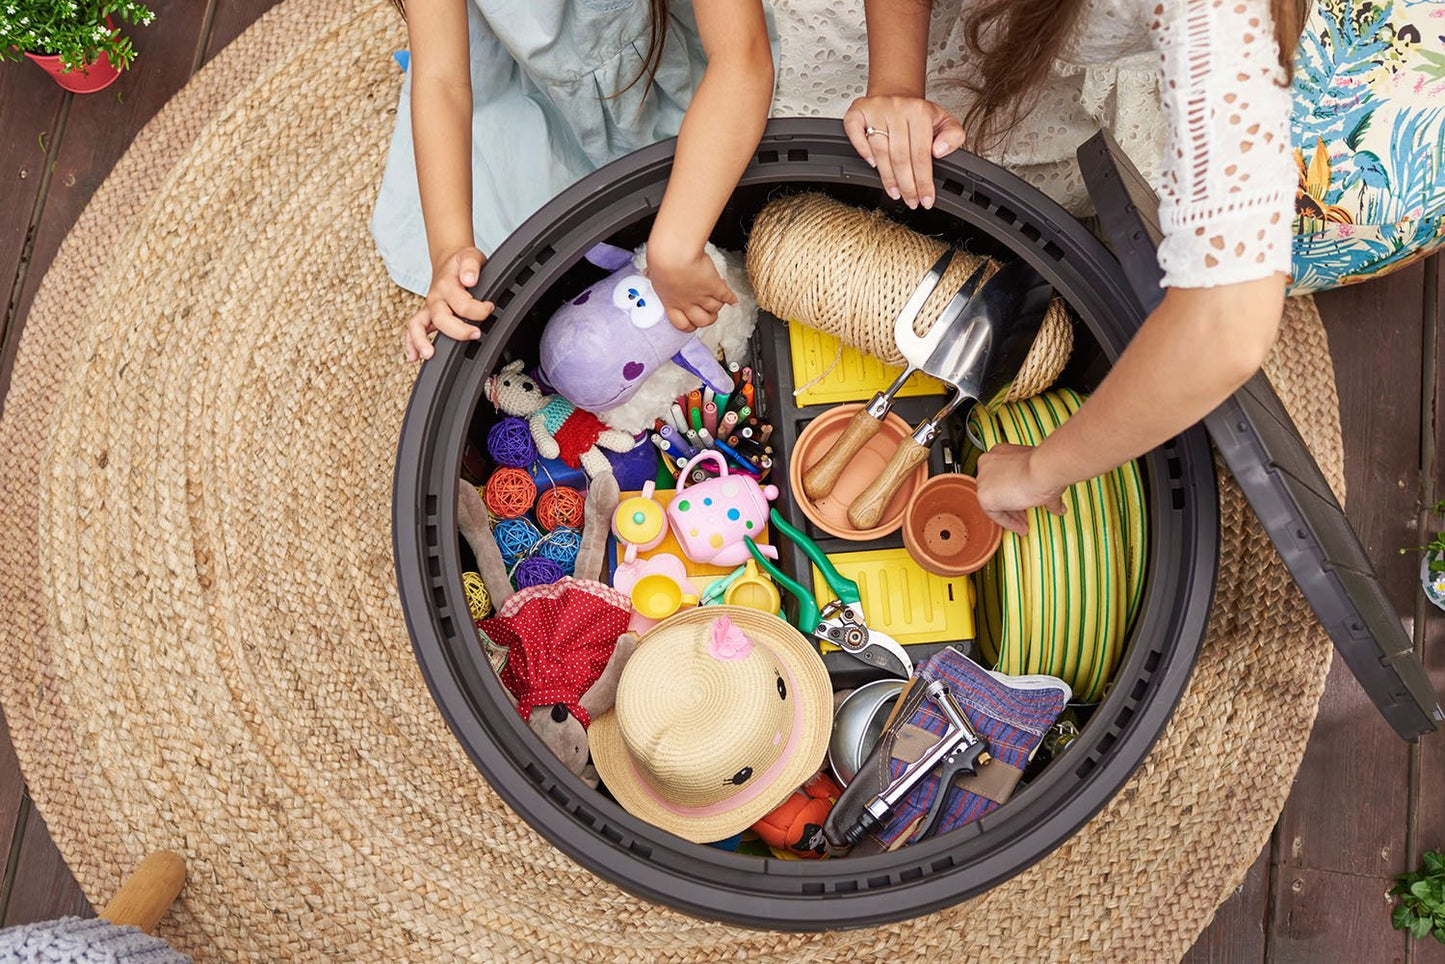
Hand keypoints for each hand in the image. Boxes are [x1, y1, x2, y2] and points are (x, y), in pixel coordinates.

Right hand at [404, 244, 493, 361]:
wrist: (449, 261)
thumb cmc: (460, 262)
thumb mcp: (470, 255)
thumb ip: (471, 265)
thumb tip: (469, 280)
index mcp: (446, 284)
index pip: (462, 304)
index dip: (479, 310)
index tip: (490, 308)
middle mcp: (435, 298)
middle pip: (440, 318)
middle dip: (458, 330)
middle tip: (476, 334)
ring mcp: (429, 307)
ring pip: (418, 325)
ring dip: (421, 340)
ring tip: (429, 354)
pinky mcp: (427, 315)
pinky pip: (413, 329)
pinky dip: (411, 343)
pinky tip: (413, 356)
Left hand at [646, 248, 737, 331]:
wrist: (673, 254)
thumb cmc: (661, 260)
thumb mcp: (653, 272)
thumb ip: (654, 277)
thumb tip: (648, 272)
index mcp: (671, 302)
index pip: (682, 324)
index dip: (689, 326)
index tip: (693, 323)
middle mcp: (687, 303)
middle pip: (702, 322)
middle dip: (707, 319)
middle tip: (709, 313)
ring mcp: (702, 296)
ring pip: (715, 309)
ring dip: (718, 305)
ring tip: (719, 299)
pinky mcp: (714, 286)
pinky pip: (726, 296)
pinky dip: (731, 299)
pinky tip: (733, 300)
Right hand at [843, 95, 965, 209]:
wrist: (896, 93)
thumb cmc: (918, 113)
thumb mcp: (944, 121)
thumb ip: (953, 136)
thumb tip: (939, 151)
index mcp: (920, 111)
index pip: (921, 153)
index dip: (923, 181)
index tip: (926, 198)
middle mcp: (897, 107)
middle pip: (900, 156)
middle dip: (907, 185)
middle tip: (911, 200)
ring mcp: (875, 109)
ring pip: (880, 151)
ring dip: (888, 177)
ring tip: (896, 192)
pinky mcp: (857, 111)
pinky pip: (855, 134)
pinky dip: (862, 151)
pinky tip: (873, 165)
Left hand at [975, 443, 1066, 535]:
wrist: (1043, 469)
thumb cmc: (1044, 466)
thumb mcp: (1041, 474)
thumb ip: (1041, 488)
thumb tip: (1057, 506)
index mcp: (999, 452)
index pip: (1002, 477)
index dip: (1015, 492)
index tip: (1025, 502)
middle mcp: (987, 463)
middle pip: (997, 490)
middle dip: (1012, 505)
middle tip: (1025, 515)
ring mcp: (983, 479)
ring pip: (995, 502)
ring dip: (1011, 516)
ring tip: (1024, 525)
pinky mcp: (984, 496)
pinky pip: (995, 514)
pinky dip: (1008, 523)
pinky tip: (1020, 528)